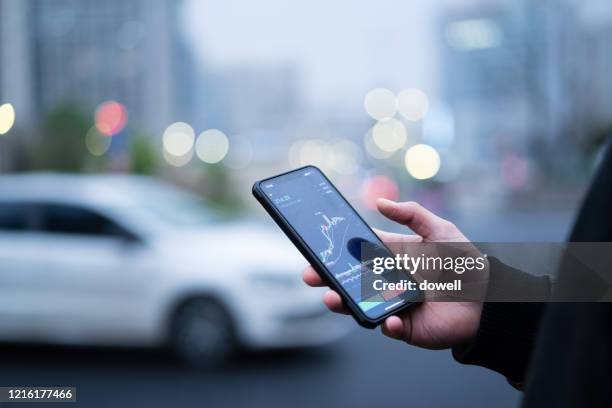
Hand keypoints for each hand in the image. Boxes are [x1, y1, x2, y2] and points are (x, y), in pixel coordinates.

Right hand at [303, 198, 484, 349]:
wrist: (489, 298)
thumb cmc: (465, 262)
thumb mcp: (440, 230)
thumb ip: (412, 214)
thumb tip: (379, 203)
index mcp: (394, 257)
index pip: (360, 251)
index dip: (340, 249)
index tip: (321, 245)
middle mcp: (388, 280)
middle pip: (351, 278)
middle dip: (328, 277)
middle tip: (311, 274)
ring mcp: (393, 304)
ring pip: (360, 303)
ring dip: (343, 302)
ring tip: (331, 297)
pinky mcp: (405, 326)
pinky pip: (387, 326)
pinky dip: (383, 323)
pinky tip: (386, 318)